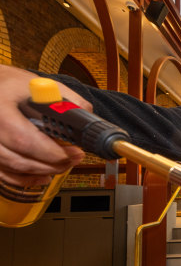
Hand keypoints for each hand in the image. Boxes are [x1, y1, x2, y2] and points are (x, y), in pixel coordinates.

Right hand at [0, 65, 88, 186]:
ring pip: (13, 169)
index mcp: (0, 109)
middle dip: (53, 163)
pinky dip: (26, 179)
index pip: (23, 138)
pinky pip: (4, 175)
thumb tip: (86, 116)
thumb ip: (66, 100)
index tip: (74, 151)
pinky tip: (44, 176)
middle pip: (19, 159)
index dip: (50, 152)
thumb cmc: (13, 86)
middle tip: (75, 158)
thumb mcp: (40, 85)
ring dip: (44, 171)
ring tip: (65, 163)